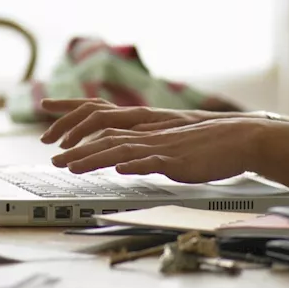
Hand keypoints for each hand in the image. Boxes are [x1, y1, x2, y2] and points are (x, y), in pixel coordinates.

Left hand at [48, 117, 259, 182]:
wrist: (237, 140)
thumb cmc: (205, 146)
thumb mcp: (168, 145)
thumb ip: (145, 149)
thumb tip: (122, 158)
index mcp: (144, 129)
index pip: (102, 119)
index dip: (76, 119)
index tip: (51, 121)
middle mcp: (147, 134)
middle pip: (105, 137)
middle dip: (76, 147)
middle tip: (51, 158)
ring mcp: (160, 146)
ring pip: (120, 149)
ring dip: (94, 158)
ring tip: (71, 167)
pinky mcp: (176, 160)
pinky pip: (151, 161)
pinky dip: (133, 163)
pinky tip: (119, 168)